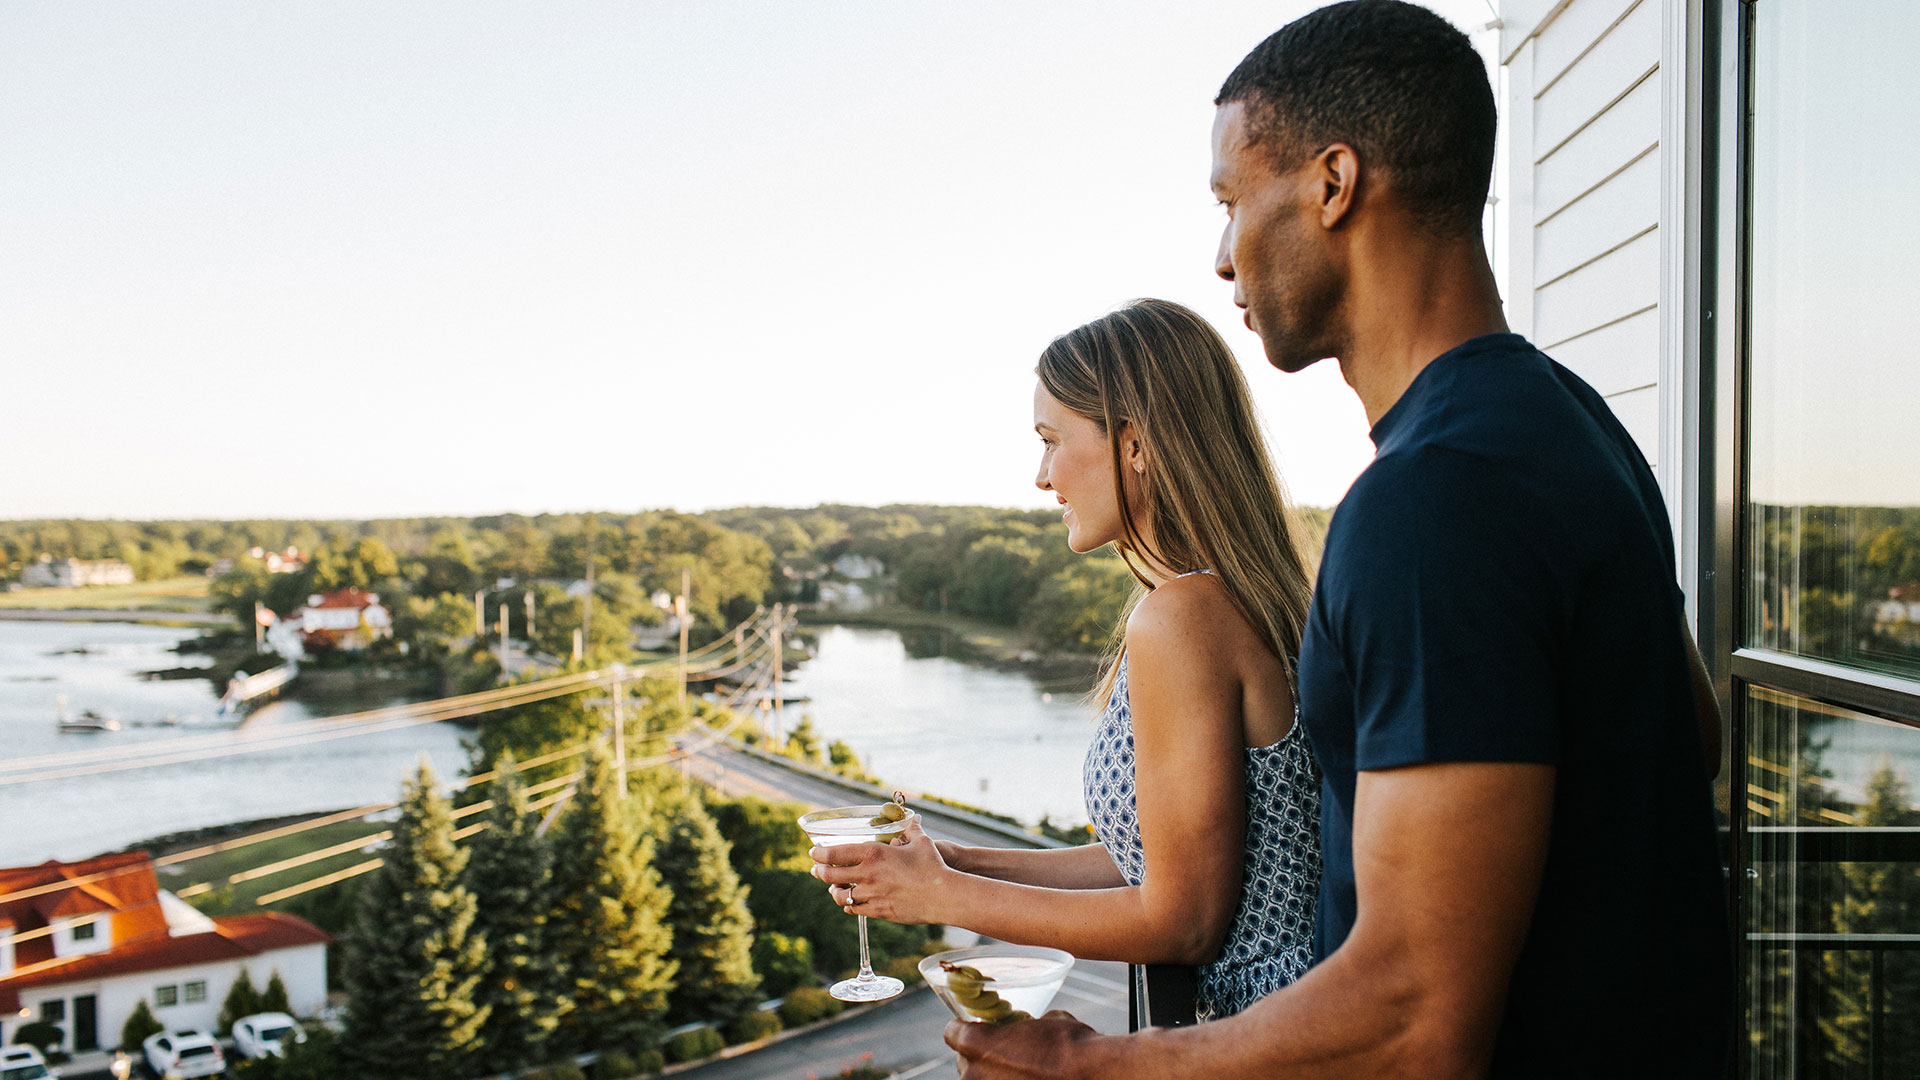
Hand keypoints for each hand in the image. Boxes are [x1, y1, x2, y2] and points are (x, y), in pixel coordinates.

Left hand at [811, 817, 951, 923]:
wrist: (943, 896)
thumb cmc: (932, 866)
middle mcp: (867, 875)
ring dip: (833, 891)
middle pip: (830, 875)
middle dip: (819, 872)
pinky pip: (854, 909)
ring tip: (833, 887)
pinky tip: (849, 902)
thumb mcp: (920, 842)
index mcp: (873, 854)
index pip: (834, 854)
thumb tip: (912, 818)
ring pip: (840, 895)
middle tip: (817, 869)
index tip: (814, 852)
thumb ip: (911, 829)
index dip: (820, 853)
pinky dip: (848, 905)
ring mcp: (871, 896)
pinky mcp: (878, 911)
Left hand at [945, 1011, 1104, 1078]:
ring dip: (992, 1076)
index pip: (952, 1032)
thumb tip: (1031, 1029)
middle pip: (963, 1062)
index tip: (976, 1028)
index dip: (965, 1028)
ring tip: (1018, 1072)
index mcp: (977, 1044)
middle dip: (980, 1056)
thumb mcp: (1046, 1020)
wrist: (1093, 1076)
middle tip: (1002, 1053)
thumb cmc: (1071, 1045)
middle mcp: (974, 1075)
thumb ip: (1026, 1026)